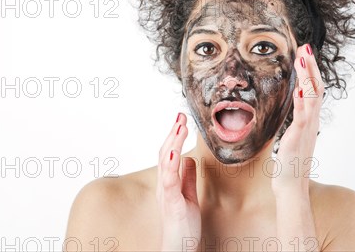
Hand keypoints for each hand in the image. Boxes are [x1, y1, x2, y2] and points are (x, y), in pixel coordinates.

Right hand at [156, 113, 200, 250]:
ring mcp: (166, 193)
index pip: (169, 153)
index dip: (174, 135)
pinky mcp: (172, 202)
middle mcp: (164, 184)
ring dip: (172, 142)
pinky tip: (175, 152)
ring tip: (179, 127)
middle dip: (173, 133)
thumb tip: (190, 160)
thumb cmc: (183, 225)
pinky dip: (170, 165)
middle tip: (181, 116)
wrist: (179, 248)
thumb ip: (188, 178)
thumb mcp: (189, 196)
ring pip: (165, 163)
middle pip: (165, 153)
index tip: (181, 119)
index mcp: (169, 181)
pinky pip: (169, 182)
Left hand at [271, 44, 323, 195]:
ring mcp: (306, 129)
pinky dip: (303, 101)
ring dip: (307, 76)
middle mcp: (311, 122)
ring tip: (303, 57)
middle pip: (316, 88)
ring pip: (312, 97)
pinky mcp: (298, 138)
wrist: (291, 186)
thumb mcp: (291, 135)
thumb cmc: (289, 163)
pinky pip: (303, 116)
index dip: (309, 71)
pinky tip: (299, 88)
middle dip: (311, 66)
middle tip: (305, 46)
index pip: (312, 90)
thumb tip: (293, 102)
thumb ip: (294, 119)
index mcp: (308, 120)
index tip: (303, 53)